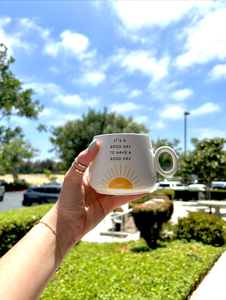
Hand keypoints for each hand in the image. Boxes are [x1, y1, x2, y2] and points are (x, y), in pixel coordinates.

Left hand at [52, 139, 145, 253]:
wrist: (67, 225)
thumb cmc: (66, 201)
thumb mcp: (72, 178)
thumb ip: (82, 161)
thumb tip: (95, 144)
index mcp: (87, 175)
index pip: (100, 161)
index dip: (109, 154)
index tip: (119, 146)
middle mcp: (97, 183)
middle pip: (113, 172)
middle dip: (123, 165)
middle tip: (135, 157)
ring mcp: (104, 195)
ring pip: (121, 184)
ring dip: (131, 179)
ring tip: (143, 171)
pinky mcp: (109, 205)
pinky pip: (124, 198)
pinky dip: (134, 194)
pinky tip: (144, 189)